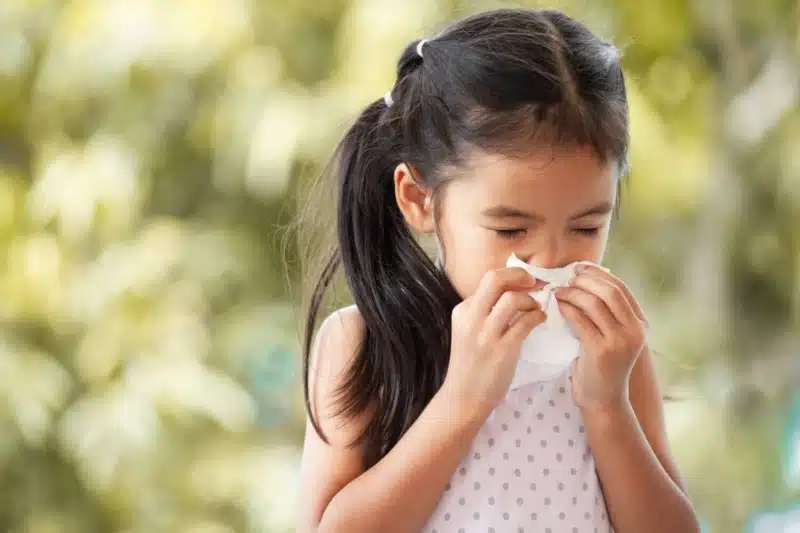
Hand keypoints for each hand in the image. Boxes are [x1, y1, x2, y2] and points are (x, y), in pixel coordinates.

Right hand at [442, 267, 546, 421]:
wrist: (463, 397)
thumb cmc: (470, 365)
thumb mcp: (469, 331)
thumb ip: (484, 312)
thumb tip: (512, 290)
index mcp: (463, 311)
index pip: (488, 280)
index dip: (511, 275)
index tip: (525, 281)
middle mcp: (471, 318)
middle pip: (495, 279)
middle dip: (519, 275)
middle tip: (534, 282)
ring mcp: (486, 334)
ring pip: (512, 299)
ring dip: (530, 300)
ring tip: (536, 308)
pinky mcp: (502, 350)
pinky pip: (525, 322)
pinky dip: (538, 317)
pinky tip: (540, 320)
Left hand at [553, 264, 647, 412]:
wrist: (603, 400)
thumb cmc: (602, 366)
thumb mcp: (613, 337)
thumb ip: (607, 314)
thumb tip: (588, 280)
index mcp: (640, 324)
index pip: (622, 288)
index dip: (599, 274)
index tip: (580, 268)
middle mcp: (635, 331)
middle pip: (610, 291)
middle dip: (586, 280)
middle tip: (567, 277)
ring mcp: (619, 341)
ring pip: (594, 303)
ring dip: (573, 292)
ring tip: (558, 291)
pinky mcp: (601, 350)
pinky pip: (580, 319)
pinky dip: (567, 308)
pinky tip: (557, 305)